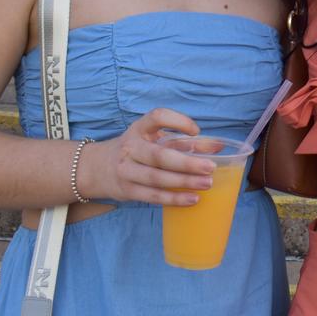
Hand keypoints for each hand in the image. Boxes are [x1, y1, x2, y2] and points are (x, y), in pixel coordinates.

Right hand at [79, 108, 214, 205]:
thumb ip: (186, 142)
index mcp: (139, 128)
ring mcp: (126, 170)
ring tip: (206, 184)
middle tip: (210, 167)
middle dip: (186, 162)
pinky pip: (152, 196)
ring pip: (156, 178)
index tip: (196, 131)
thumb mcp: (156, 139)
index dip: (178, 121)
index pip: (157, 117)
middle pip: (159, 155)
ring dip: (183, 182)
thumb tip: (218, 147)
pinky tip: (192, 199)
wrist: (97, 168)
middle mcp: (130, 148)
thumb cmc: (137, 150)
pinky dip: (173, 199)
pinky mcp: (127, 191)